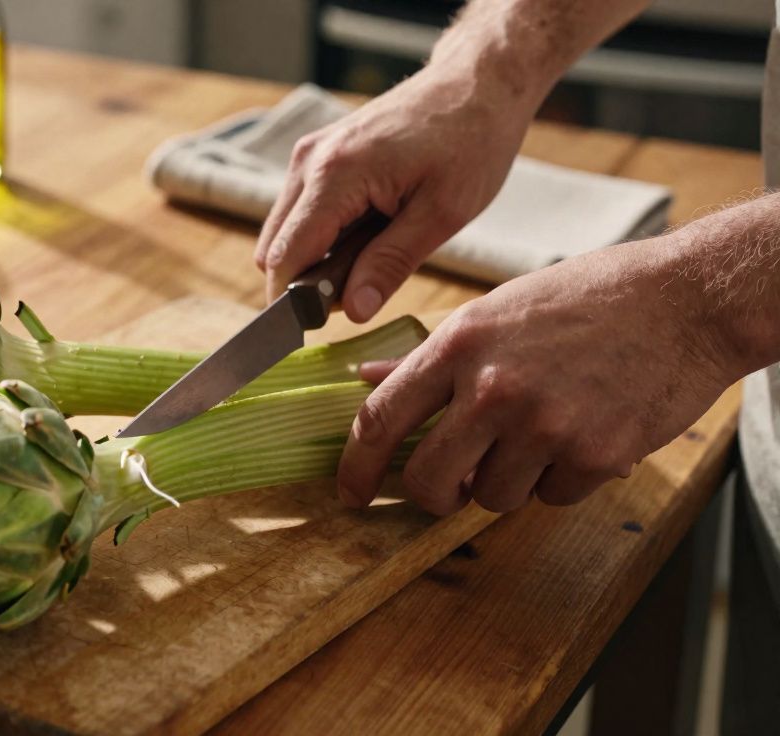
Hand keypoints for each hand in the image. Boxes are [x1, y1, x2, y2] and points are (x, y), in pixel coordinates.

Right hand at [253, 68, 531, 320]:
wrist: (477, 84)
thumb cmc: (470, 142)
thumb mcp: (443, 213)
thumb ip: (390, 264)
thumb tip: (351, 311)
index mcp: (336, 175)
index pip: (286, 258)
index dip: (294, 303)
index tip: (322, 328)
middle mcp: (308, 162)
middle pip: (274, 250)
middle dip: (307, 281)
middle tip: (366, 283)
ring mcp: (308, 155)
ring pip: (282, 233)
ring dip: (315, 257)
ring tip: (374, 249)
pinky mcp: (316, 155)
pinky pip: (298, 212)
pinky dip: (322, 234)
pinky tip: (368, 228)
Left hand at [337, 234, 741, 514]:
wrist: (685, 301)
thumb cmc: (588, 299)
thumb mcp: (495, 312)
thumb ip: (430, 357)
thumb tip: (368, 380)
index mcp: (459, 346)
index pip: (380, 420)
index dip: (356, 468)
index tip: (350, 492)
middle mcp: (493, 388)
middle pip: (427, 480)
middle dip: (432, 495)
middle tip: (448, 487)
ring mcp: (544, 425)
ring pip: (492, 496)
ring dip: (507, 480)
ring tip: (540, 433)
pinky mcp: (594, 455)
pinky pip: (552, 498)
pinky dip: (561, 480)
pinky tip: (582, 433)